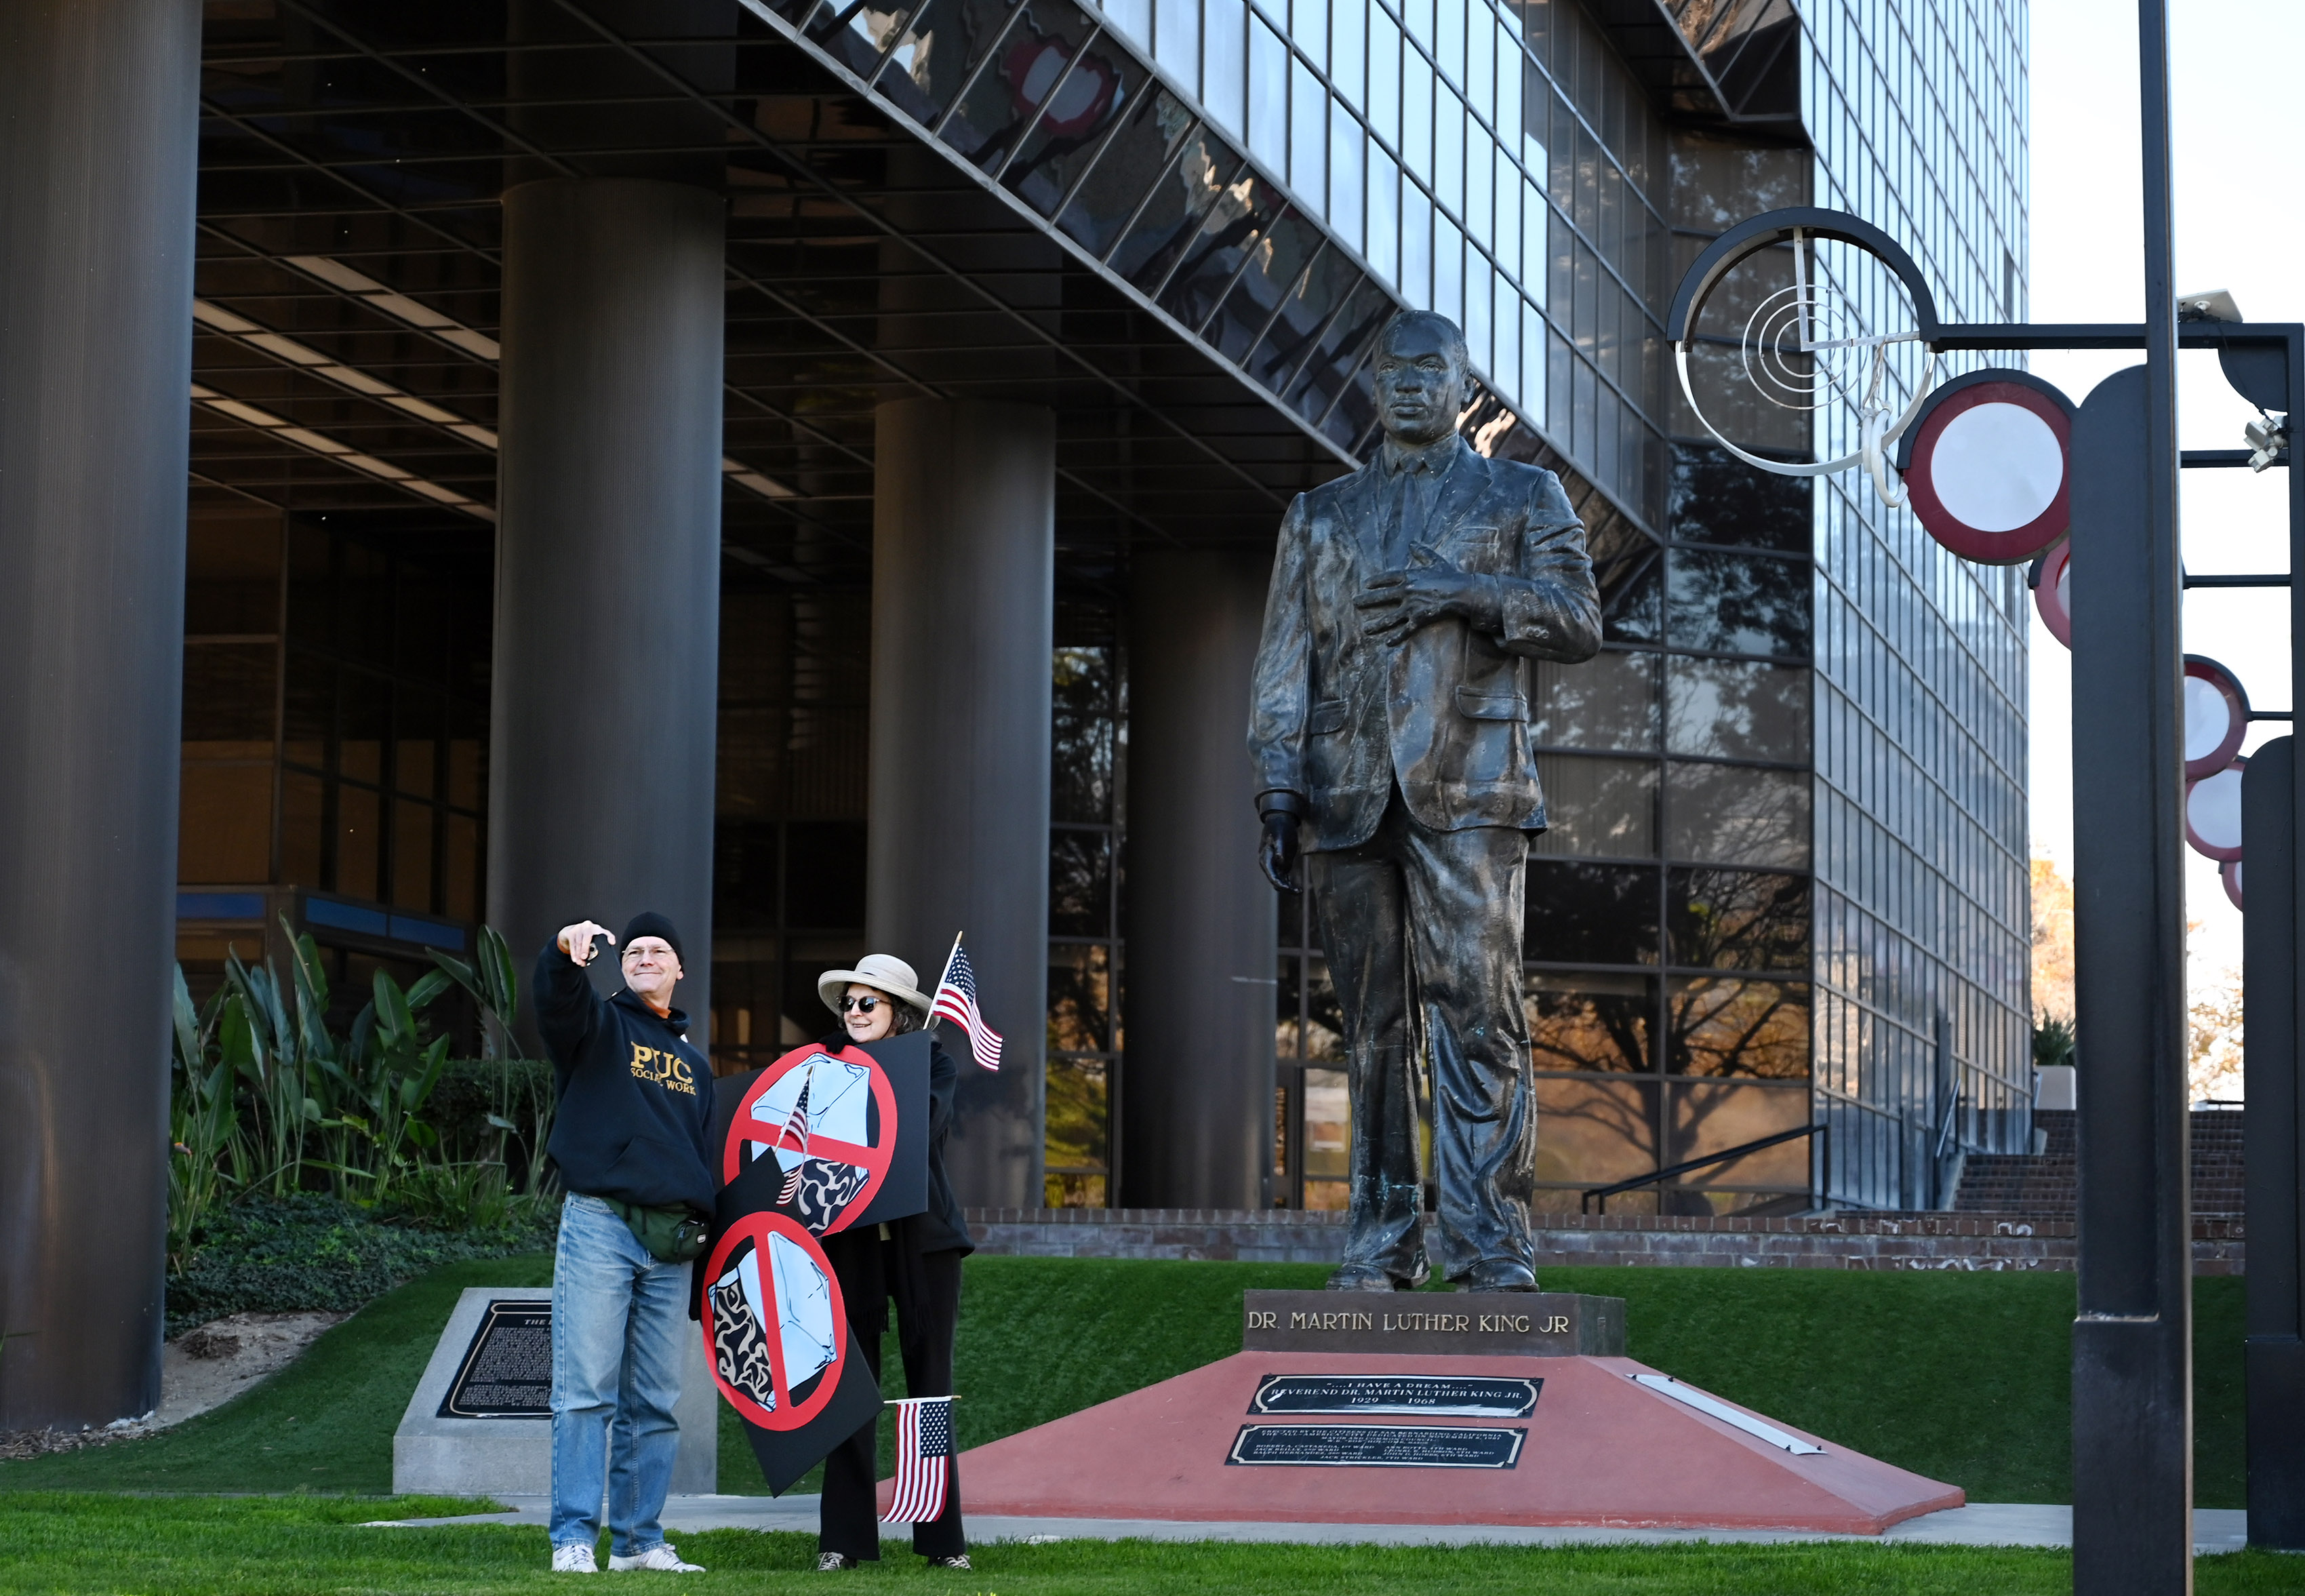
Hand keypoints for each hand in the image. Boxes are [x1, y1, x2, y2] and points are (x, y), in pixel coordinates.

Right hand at [557, 920, 613, 965]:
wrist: (574, 930)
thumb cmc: (587, 936)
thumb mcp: (596, 938)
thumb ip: (601, 944)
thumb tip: (606, 951)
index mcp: (597, 928)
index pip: (605, 932)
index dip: (610, 937)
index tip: (612, 943)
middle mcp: (588, 926)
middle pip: (587, 936)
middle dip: (585, 948)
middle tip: (584, 957)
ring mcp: (579, 928)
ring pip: (578, 942)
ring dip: (578, 954)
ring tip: (580, 961)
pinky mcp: (571, 932)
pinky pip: (572, 944)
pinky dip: (573, 953)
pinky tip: (575, 959)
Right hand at [1259, 811, 1300, 892]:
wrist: (1280, 819)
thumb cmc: (1279, 827)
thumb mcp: (1280, 836)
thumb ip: (1279, 849)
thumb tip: (1279, 860)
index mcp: (1265, 858)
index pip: (1272, 875)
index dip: (1280, 884)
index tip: (1289, 889)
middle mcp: (1268, 864)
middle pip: (1275, 880)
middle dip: (1285, 888)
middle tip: (1298, 891)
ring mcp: (1274, 864)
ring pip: (1279, 880)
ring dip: (1287, 887)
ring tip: (1299, 891)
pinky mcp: (1281, 863)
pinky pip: (1283, 876)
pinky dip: (1288, 882)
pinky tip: (1297, 888)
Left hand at [1352, 542, 1494, 644]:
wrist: (1461, 591)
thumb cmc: (1449, 575)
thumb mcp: (1434, 560)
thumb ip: (1422, 552)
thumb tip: (1412, 543)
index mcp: (1409, 576)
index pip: (1387, 578)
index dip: (1376, 581)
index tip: (1366, 584)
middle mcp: (1406, 591)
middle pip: (1382, 597)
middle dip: (1367, 600)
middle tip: (1355, 603)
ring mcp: (1411, 606)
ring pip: (1390, 617)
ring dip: (1377, 624)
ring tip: (1365, 629)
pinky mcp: (1419, 619)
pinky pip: (1405, 630)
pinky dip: (1397, 637)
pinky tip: (1387, 642)